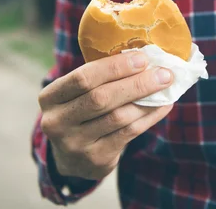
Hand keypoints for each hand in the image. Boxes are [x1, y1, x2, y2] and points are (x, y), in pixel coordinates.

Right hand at [38, 52, 173, 179]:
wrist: (71, 157)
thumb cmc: (80, 111)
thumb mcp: (76, 94)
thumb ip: (99, 77)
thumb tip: (142, 56)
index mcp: (50, 97)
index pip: (82, 78)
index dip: (114, 67)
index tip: (142, 58)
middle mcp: (57, 121)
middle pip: (101, 98)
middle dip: (136, 83)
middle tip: (162, 73)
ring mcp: (75, 143)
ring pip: (118, 117)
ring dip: (147, 100)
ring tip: (166, 87)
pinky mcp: (95, 159)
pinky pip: (129, 133)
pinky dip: (149, 117)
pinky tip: (163, 106)